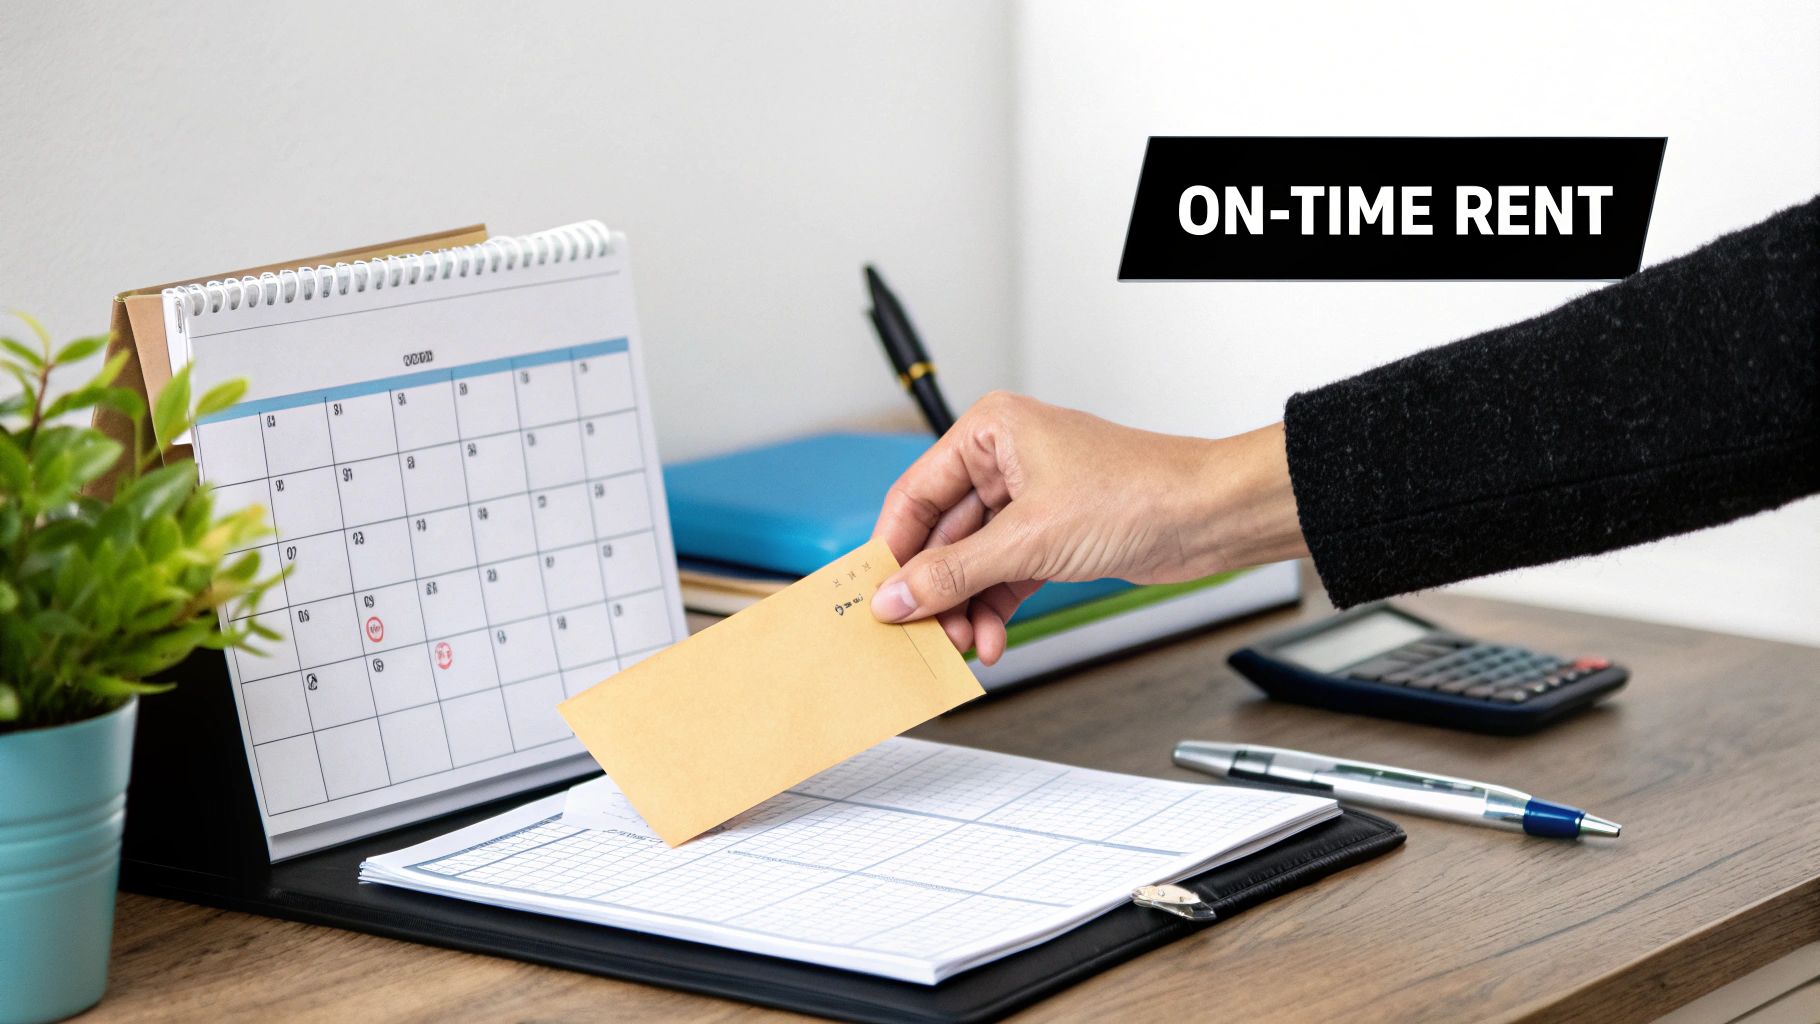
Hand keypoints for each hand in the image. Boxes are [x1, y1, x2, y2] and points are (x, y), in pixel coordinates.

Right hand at [870, 391, 1306, 663]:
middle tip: (920, 632)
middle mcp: (1004, 461)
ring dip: (965, 607)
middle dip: (935, 590)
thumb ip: (954, 572)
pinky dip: (994, 609)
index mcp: (990, 431)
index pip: (914, 494)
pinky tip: (991, 639)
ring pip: (972, 562)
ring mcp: (1029, 501)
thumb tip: (897, 594)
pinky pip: (1003, 576)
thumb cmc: (1141, 492)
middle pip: (941, 535)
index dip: (892, 549)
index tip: (875, 595)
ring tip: (963, 644)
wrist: (1211, 516)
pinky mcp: (1052, 536)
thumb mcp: (1030, 539)